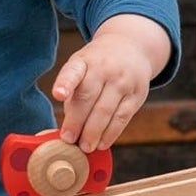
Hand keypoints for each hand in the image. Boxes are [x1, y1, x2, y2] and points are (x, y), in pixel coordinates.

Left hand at [51, 14, 172, 151]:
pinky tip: (102, 143)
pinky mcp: (137, 94)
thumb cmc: (97, 65)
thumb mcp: (81, 67)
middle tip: (68, 140)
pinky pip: (122, 118)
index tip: (58, 95)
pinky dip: (111, 134)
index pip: (73, 71)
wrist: (132, 48)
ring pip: (106, 111)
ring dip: (93, 133)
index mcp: (84, 61)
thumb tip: (68, 128)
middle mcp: (104, 69)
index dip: (65, 83)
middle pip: (88, 98)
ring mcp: (123, 81)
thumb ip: (72, 92)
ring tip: (85, 147)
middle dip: (76, 122)